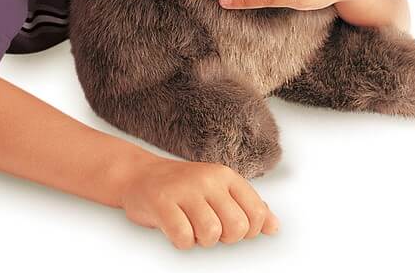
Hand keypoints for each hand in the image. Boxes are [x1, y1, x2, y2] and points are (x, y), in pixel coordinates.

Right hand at [120, 157, 278, 249]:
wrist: (140, 175)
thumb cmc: (183, 187)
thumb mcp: (218, 189)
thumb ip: (247, 206)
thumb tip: (274, 226)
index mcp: (225, 175)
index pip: (256, 213)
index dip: (248, 231)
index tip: (231, 227)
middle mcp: (207, 179)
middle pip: (236, 227)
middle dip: (224, 238)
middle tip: (208, 227)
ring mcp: (184, 189)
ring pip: (211, 234)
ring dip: (201, 239)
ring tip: (191, 226)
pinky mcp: (162, 202)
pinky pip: (183, 237)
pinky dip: (181, 241)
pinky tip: (176, 227)